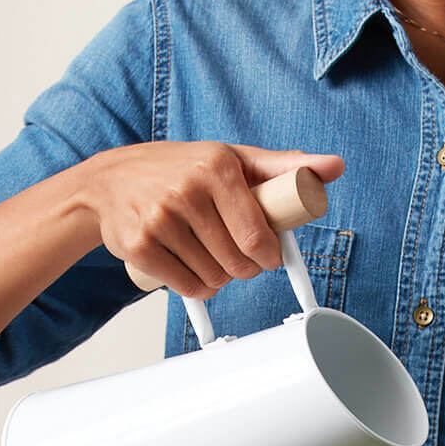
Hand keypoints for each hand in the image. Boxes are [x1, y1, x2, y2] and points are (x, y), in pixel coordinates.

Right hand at [75, 141, 345, 299]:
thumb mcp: (231, 158)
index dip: (269, 254)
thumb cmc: (179, 169)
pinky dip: (197, 287)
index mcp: (217, 167)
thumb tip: (333, 166)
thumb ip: (283, 166)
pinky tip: (192, 268)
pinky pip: (186, 286)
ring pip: (214, 277)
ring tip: (212, 256)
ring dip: (220, 278)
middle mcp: (186, 190)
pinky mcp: (138, 246)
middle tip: (239, 256)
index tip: (268, 255)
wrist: (111, 180)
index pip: (257, 233)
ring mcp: (159, 219)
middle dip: (246, 267)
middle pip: (237, 261)